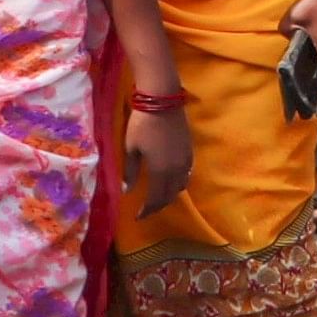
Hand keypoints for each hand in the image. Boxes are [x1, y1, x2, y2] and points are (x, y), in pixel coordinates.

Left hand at [121, 95, 193, 216]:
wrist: (162, 101)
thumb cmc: (142, 124)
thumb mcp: (131, 148)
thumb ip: (130, 171)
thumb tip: (127, 190)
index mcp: (160, 171)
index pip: (155, 199)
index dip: (147, 210)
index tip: (137, 216)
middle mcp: (176, 170)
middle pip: (170, 195)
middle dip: (158, 206)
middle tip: (146, 210)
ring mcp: (185, 160)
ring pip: (180, 186)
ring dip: (169, 195)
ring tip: (158, 197)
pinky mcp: (190, 151)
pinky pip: (187, 175)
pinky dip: (179, 183)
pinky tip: (171, 181)